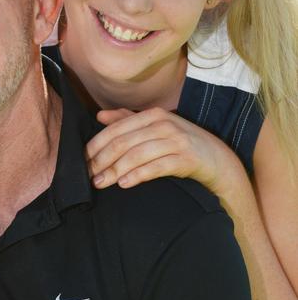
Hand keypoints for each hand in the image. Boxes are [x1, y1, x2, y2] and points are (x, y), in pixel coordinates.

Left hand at [86, 107, 237, 193]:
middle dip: (101, 161)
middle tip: (88, 176)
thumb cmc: (182, 144)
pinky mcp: (186, 159)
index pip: (116, 130)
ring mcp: (176, 141)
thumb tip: (100, 116)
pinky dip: (137, 176)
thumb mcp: (156, 128)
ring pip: (136, 156)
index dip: (96, 146)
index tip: (82, 161)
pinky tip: (124, 184)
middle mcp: (164, 124)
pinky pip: (156, 167)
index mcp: (153, 115)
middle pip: (123, 143)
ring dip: (115, 171)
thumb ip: (128, 121)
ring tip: (101, 183)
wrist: (218, 159)